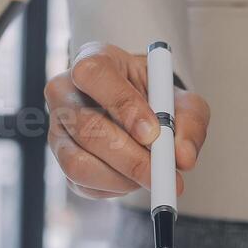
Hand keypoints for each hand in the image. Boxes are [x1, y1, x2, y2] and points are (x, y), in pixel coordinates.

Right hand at [45, 42, 209, 198]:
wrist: (142, 111)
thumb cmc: (157, 99)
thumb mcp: (182, 101)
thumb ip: (189, 123)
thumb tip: (183, 158)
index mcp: (93, 61)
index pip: (94, 74)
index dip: (123, 105)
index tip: (153, 132)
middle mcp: (64, 93)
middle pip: (86, 126)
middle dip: (130, 156)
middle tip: (163, 172)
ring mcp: (58, 129)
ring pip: (79, 162)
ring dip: (123, 177)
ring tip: (151, 174)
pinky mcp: (61, 161)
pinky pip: (84, 184)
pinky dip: (116, 187)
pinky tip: (134, 176)